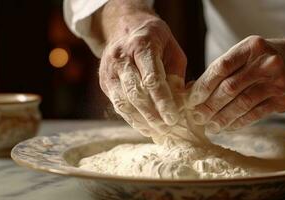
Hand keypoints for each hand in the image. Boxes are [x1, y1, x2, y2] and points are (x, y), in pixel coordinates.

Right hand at [97, 1, 186, 135]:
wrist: (125, 27)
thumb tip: (180, 103)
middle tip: (168, 129)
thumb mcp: (172, 50)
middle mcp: (121, 58)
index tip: (174, 118)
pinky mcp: (104, 81)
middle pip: (136, 93)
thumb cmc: (155, 39)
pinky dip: (131, 118)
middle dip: (152, 115)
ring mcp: (109, 70)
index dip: (163, 101)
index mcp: (142, 46)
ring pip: (124, 102)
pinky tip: (145, 127)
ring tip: (158, 132)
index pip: (152, 79)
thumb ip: (176, 74)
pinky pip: (117, 104)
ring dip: (141, 121)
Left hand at [188, 35, 284, 132]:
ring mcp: (277, 82)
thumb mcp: (244, 54)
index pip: (221, 67)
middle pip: (230, 88)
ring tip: (210, 126)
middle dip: (210, 105)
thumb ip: (221, 70)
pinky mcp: (284, 100)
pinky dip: (238, 122)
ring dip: (222, 118)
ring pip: (242, 104)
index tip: (192, 100)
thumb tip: (192, 91)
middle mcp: (266, 63)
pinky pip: (255, 115)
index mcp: (251, 47)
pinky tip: (227, 127)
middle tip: (197, 116)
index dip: (203, 86)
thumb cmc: (261, 59)